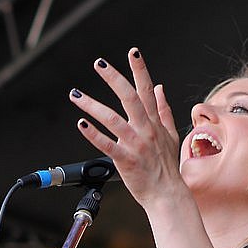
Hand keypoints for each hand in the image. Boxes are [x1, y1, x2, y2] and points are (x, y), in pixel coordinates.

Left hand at [68, 48, 184, 208]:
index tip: (133, 52)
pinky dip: (93, 134)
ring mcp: (136, 144)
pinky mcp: (126, 160)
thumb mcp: (171, 135)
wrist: (167, 194)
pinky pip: (107, 145)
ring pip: (112, 119)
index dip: (140, 70)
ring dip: (92, 105)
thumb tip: (160, 88)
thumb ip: (164, 110)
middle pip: (129, 97)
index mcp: (154, 122)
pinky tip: (81, 123)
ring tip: (76, 94)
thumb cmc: (166, 167)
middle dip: (114, 78)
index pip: (147, 90)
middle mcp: (146, 130)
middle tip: (99, 64)